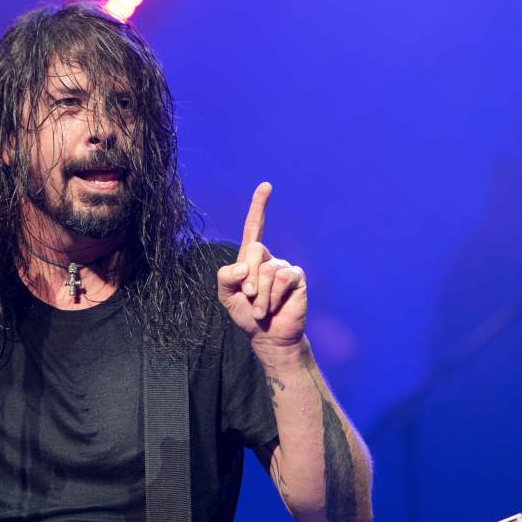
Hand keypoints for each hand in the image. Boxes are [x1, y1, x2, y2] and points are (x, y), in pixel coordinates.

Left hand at [217, 182, 306, 358]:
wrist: (268, 336)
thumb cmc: (246, 314)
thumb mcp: (226, 295)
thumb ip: (226, 276)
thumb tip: (245, 265)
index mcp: (249, 259)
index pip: (254, 228)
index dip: (259, 206)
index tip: (266, 186)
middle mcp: (268, 258)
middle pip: (253, 251)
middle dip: (247, 279)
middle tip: (249, 298)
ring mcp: (284, 267)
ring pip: (266, 270)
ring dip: (260, 296)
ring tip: (260, 310)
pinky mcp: (296, 278)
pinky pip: (281, 278)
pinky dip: (272, 296)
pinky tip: (273, 306)